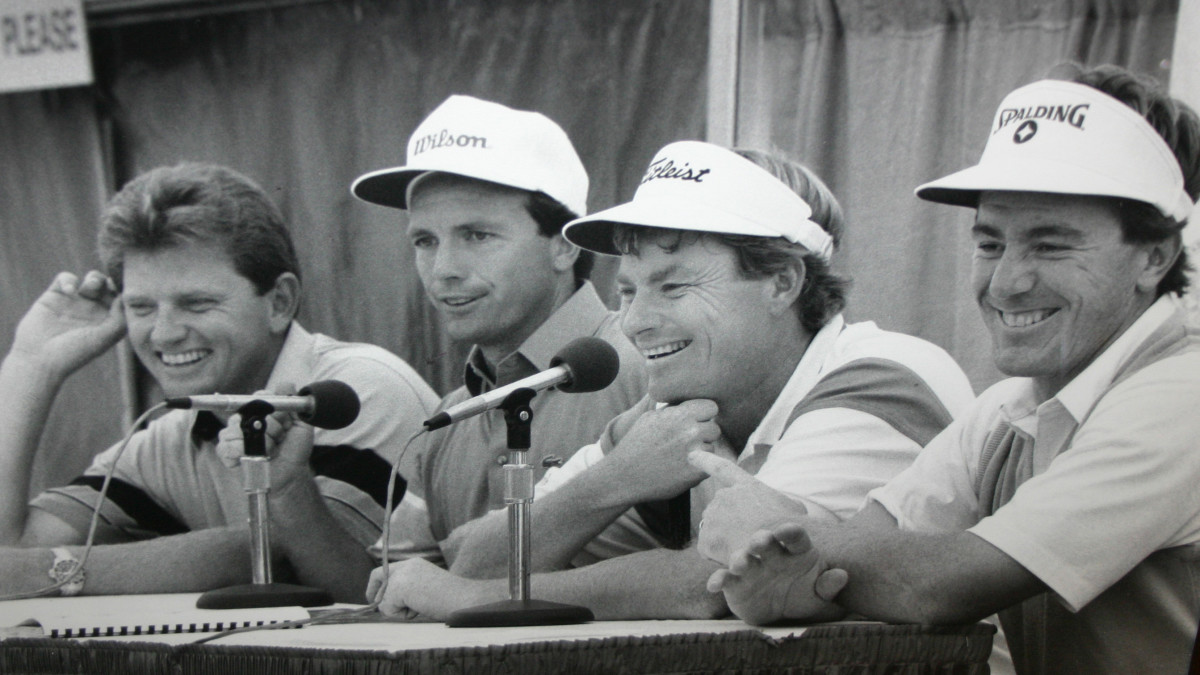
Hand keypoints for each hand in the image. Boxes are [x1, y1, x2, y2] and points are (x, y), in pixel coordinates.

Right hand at [9, 271, 124, 377]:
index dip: (127, 291)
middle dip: (111, 282)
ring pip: (91, 279)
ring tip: (90, 288)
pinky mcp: (54, 296)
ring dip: (94, 278)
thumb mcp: (106, 337)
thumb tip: (125, 296)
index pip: (122, 299)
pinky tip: (70, 292)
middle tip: (109, 285)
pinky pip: (65, 278)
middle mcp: (93, 311)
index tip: (128, 288)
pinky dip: (69, 280)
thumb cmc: (76, 351)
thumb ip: (121, 317)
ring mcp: (74, 302)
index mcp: (108, 320)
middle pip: (109, 286)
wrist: (39, 358)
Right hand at [216, 384, 314, 494]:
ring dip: (260, 441)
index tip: (283, 418)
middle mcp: (247, 419)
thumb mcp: (302, 425)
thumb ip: (295, 404)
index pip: (260, 396)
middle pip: (249, 409)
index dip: (272, 405)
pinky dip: (242, 450)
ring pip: (237, 426)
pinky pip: (226, 444)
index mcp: (263, 411)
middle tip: (280, 438)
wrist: (290, 474)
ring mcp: (235, 434)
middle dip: (271, 426)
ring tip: (270, 450)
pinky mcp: (226, 451)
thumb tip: (285, 384)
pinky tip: (253, 455)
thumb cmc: (294, 450)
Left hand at [366, 558, 494, 620]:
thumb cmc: (451, 600)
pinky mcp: (400, 587)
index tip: (375, 599)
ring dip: (396, 610)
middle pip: (377, 575)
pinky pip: (387, 607)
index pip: (386, 569)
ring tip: (418, 608)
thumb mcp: (424, 590)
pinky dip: (399, 614)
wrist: (464, 600)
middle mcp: (407, 565)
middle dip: (377, 595)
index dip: (378, 584)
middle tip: (381, 609)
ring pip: (382, 596)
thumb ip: (407, 591)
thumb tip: (384, 603)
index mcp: (415, 564)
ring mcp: (403, 574)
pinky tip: (418, 609)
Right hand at [603, 399, 721, 502]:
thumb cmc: (636, 444)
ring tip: (680, 456)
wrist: (624, 475)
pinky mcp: (696, 473)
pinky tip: (680, 468)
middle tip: (688, 442)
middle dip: (704, 434)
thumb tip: (690, 403)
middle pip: (715, 429)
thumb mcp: (650, 417)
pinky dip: (698, 468)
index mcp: (681, 415)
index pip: (711, 407)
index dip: (704, 415)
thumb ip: (673, 410)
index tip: (696, 422)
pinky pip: (708, 465)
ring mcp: (695, 453)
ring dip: (701, 452)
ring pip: (712, 448)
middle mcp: (691, 432)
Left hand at [689, 451, 808, 565]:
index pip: (723, 468)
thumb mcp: (793, 510)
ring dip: (723, 540)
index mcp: (746, 486)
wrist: (780, 547)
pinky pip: (706, 548)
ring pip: (711, 529)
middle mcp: (725, 496)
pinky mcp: (706, 538)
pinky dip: (717, 556)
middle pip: (718, 510)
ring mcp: (713, 515)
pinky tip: (734, 559)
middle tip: (746, 539)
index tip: (691, 455)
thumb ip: (778, 504)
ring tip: (743, 550)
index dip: (705, 461)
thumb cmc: (792, 531)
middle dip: (727, 524)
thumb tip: (779, 509)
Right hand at [707, 523, 848, 624]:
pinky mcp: (734, 582)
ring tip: (740, 563)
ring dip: (740, 558)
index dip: (791, 532)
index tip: (788, 530)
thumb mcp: (819, 594)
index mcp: (794, 549)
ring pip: (742, 558)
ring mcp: (751, 565)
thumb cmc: (802, 593)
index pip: (795, 536)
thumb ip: (829, 586)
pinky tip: (714, 585)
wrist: (781, 607)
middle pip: (765, 541)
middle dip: (761, 540)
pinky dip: (717, 580)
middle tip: (759, 541)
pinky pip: (724, 579)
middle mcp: (770, 552)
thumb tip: (842, 575)